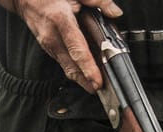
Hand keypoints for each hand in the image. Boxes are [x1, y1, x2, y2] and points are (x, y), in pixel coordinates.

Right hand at [0, 0, 123, 90]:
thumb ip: (97, 0)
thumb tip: (115, 12)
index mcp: (60, 20)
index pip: (77, 49)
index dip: (88, 68)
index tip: (97, 81)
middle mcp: (52, 36)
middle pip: (71, 66)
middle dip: (86, 81)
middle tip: (101, 91)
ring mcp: (48, 44)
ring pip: (66, 68)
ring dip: (80, 79)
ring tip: (95, 87)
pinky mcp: (47, 48)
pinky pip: (63, 62)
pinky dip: (74, 70)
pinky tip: (84, 75)